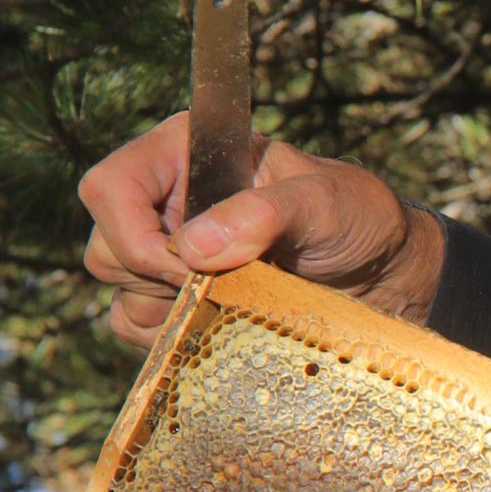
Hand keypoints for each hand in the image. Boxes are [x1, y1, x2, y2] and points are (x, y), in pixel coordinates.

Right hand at [79, 113, 446, 350]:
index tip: (192, 266)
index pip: (109, 187)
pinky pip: (139, 330)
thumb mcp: (324, 203)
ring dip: (174, 312)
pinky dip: (175, 337)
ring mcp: (168, 253)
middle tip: (229, 285)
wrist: (383, 270)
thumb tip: (194, 246)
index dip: (135, 235)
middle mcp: (165, 201)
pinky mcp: (177, 299)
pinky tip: (227, 322)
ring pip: (120, 296)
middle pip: (107, 250)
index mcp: (184, 153)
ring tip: (240, 299)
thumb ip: (264, 214)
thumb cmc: (357, 218)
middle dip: (161, 280)